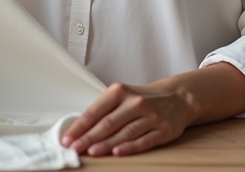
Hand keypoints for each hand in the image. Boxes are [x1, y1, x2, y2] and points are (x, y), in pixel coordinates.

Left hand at [61, 81, 193, 156]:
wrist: (177, 97)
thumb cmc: (142, 99)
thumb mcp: (122, 97)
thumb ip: (104, 111)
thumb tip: (79, 131)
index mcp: (120, 91)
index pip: (95, 111)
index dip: (80, 126)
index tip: (67, 139)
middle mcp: (135, 102)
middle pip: (108, 123)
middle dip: (88, 137)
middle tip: (74, 149)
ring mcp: (151, 116)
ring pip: (125, 132)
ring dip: (106, 143)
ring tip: (91, 152)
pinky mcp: (163, 130)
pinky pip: (144, 140)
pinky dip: (130, 147)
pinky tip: (118, 152)